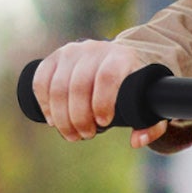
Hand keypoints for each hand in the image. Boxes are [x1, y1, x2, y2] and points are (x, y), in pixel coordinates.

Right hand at [31, 39, 168, 145]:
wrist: (116, 60)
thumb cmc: (134, 87)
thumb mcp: (148, 103)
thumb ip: (151, 126)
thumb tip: (135, 142)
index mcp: (120, 57)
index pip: (106, 77)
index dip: (102, 102)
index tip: (103, 124)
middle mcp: (94, 50)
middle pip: (78, 85)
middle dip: (79, 117)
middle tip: (85, 135)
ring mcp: (71, 52)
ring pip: (57, 86)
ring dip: (61, 116)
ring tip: (71, 134)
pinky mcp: (54, 58)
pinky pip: (40, 81)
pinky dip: (44, 104)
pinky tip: (52, 120)